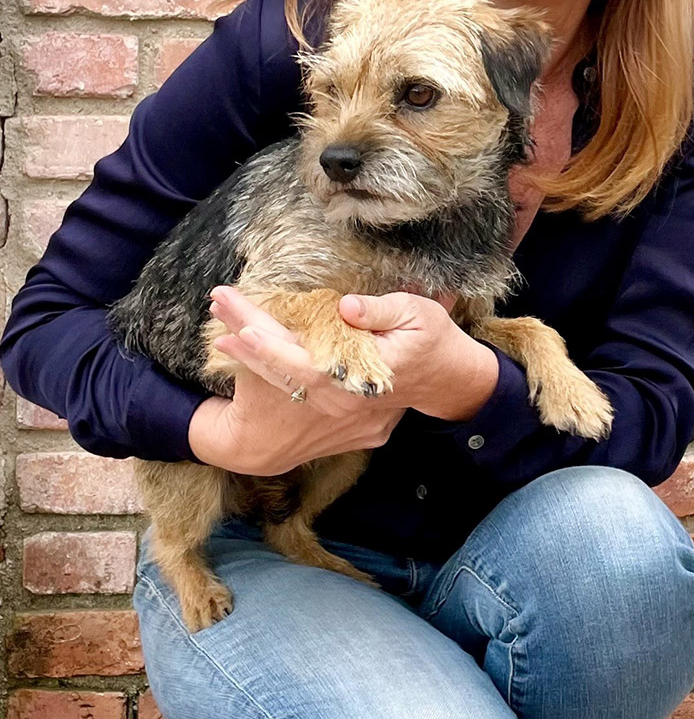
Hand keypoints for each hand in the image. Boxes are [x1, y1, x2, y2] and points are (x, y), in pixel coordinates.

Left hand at [189, 287, 499, 473]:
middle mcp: (346, 398)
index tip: (242, 327)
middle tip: (219, 315)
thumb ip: (380, 310)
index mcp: (363, 373)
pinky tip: (249, 352)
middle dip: (250, 344)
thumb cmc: (434, 340)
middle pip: (286, 373)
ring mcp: (341, 410)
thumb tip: (344, 306)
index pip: (307, 362)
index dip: (272, 346)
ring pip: (286, 385)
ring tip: (224, 333)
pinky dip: (270, 372)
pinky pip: (297, 392)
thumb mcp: (417, 314)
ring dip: (253, 358)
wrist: (448, 381)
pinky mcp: (339, 411)